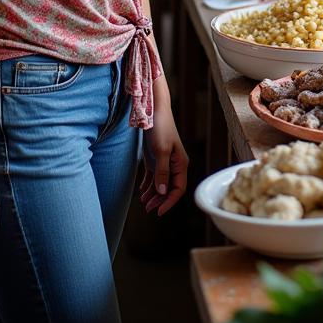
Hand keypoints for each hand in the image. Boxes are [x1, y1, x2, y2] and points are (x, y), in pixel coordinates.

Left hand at [140, 87, 188, 216]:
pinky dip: (148, 185)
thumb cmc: (161, 127)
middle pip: (169, 188)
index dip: (169, 201)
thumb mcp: (161, 151)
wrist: (153, 110)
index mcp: (181, 164)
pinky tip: (142, 192)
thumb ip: (162, 172)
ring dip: (153, 194)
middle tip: (148, 209)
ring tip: (144, 203)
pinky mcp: (156, 158)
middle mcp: (175, 165)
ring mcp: (165, 161)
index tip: (159, 211)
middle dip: (160, 200)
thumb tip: (162, 191)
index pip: (178, 189)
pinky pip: (153, 176)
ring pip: (161, 184)